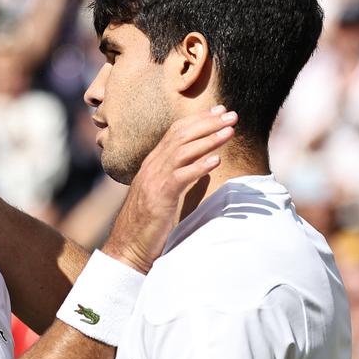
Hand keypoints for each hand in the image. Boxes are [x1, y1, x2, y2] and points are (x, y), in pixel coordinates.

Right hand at [104, 105, 236, 273]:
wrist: (127, 247)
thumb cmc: (147, 224)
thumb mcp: (163, 195)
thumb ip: (179, 177)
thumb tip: (203, 167)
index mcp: (153, 164)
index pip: (175, 132)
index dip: (198, 119)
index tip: (219, 111)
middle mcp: (152, 167)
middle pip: (181, 136)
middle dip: (208, 123)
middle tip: (231, 115)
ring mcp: (154, 181)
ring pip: (182, 151)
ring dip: (208, 140)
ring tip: (229, 132)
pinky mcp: (159, 198)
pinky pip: (180, 177)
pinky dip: (199, 167)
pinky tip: (216, 160)